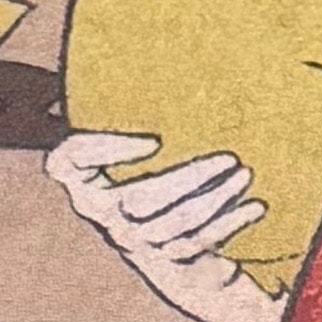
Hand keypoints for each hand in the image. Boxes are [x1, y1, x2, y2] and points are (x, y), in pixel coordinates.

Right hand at [48, 130, 282, 321]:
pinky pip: (197, 246)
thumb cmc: (165, 180)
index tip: (152, 141)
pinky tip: (255, 206)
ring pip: (172, 226)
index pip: (65, 165)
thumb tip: (168, 53)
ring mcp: (136, 245)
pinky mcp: (169, 267)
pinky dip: (228, 225)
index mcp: (89, 183)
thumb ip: (142, 121)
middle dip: (187, 179)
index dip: (100, 152)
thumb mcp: (148, 151)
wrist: (187, 254)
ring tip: (244, 173)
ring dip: (214, 199)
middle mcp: (106, 218)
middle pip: (137, 201)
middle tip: (230, 157)